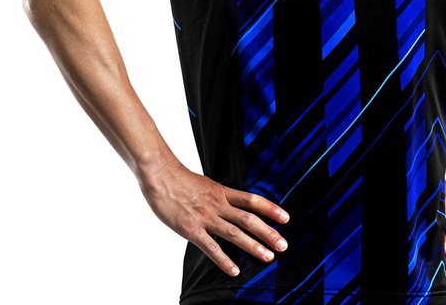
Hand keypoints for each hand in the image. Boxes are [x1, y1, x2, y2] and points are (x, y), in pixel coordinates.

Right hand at [139, 159, 289, 276]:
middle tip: (283, 245)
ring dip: (254, 246)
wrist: (159, 174)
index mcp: (222, 192)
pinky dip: (224, 260)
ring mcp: (205, 217)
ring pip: (235, 234)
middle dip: (268, 232)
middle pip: (249, 219)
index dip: (271, 209)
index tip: (286, 218)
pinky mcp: (191, 229)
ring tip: (269, 257)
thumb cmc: (178, 179)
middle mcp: (218, 204)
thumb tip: (228, 203)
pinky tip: (234, 270)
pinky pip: (211, 247)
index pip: (252, 200)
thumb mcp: (205, 184)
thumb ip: (218, 196)